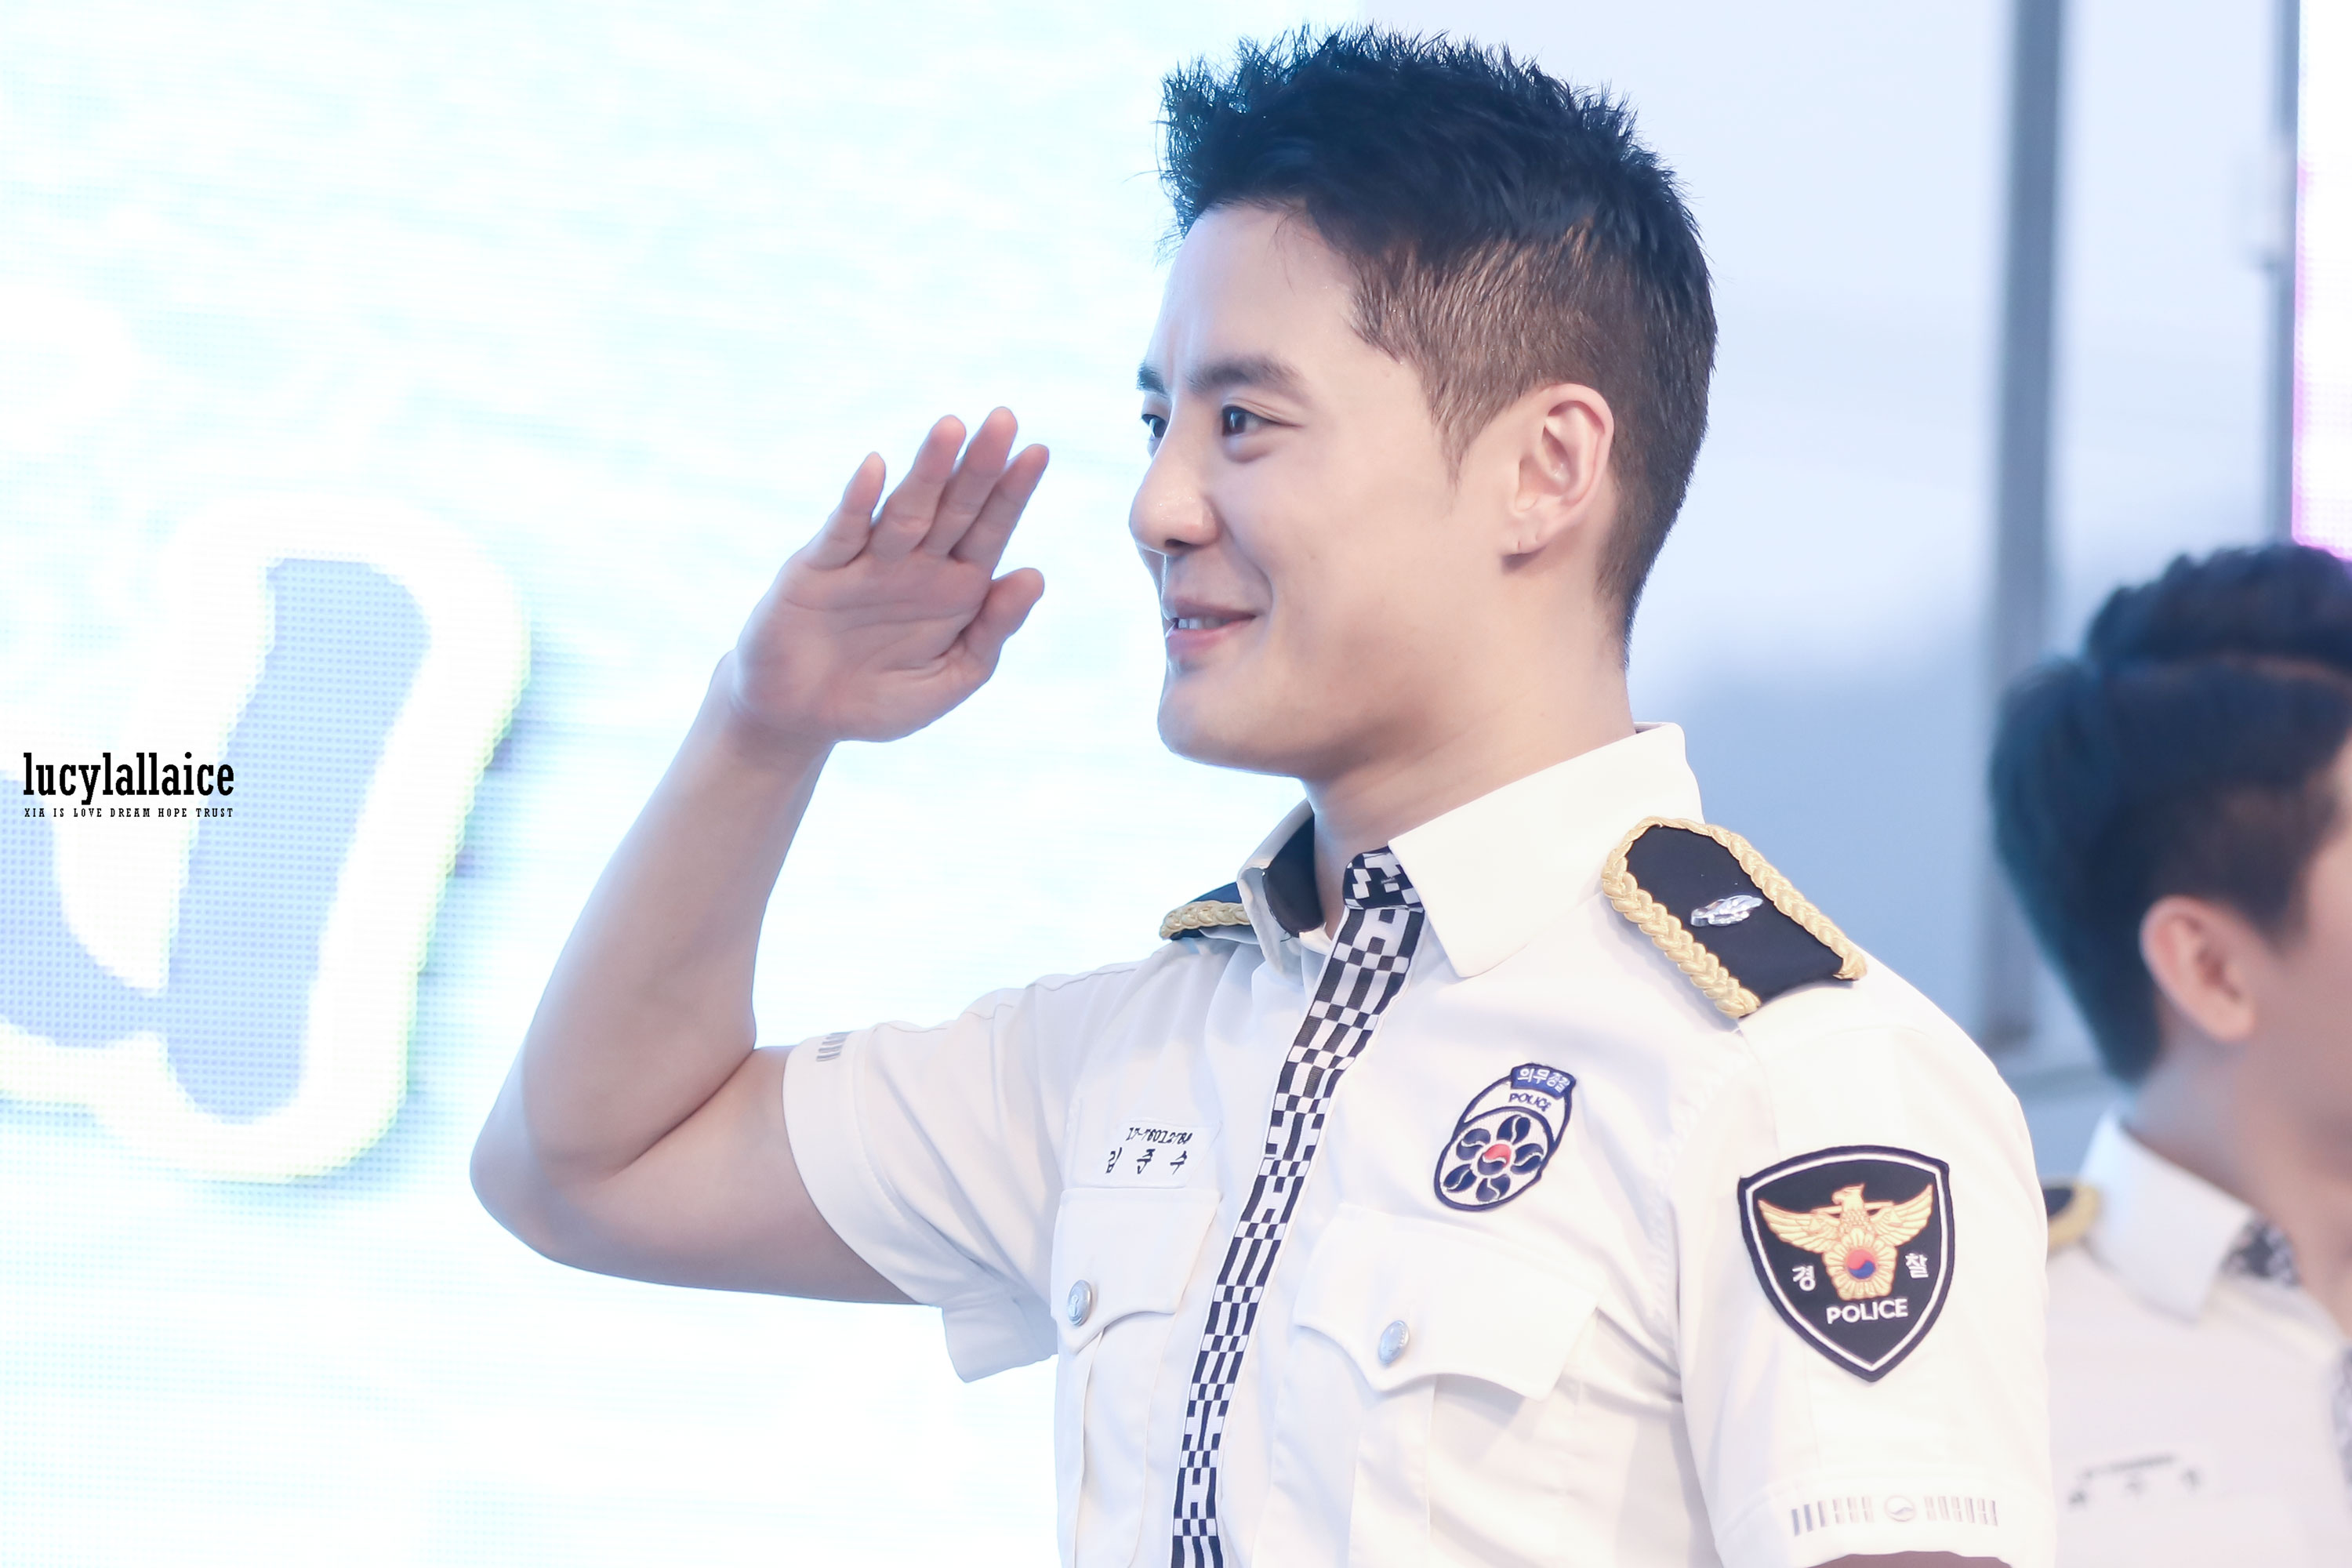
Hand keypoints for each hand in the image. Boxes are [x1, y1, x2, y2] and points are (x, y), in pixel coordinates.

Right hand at [726, 409, 1048, 750]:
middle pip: (954, 508)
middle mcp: (915, 565)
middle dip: (979, 466)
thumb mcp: (949, 679)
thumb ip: (992, 633)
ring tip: (952, 429)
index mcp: (954, 589)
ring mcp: (866, 563)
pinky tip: (875, 469)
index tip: (1038, 452)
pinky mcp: (817, 571)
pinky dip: (858, 502)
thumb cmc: (878, 699)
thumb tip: (1035, 575)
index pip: (990, 531)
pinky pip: (842, 533)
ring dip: (928, 471)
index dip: (1012, 493)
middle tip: (1004, 419)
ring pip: (904, 511)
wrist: (800, 719)